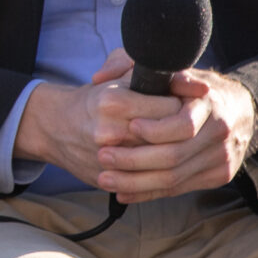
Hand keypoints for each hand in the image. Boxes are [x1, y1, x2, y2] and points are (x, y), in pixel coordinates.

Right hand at [15, 75, 187, 191]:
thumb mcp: (121, 76)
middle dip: (181, 133)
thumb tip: (201, 87)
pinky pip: (146, 183)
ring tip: (169, 142)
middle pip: (168, 137)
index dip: (183, 107)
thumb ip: (159, 74)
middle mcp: (110, 130)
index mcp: (114, 101)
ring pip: (160, 163)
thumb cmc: (95, 98)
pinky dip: (159, 175)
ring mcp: (107, 158)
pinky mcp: (107, 178)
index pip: (172, 108)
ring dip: (171, 154)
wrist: (55, 127)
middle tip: (180, 126)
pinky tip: (161, 164)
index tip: (181, 105)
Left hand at [94, 67, 257, 202]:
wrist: (241, 111)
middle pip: (174, 156)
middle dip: (134, 160)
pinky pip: (180, 189)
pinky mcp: (218, 175)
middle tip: (103, 157)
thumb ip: (134, 64)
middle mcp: (219, 131)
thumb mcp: (171, 67)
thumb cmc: (194, 89)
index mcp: (209, 103)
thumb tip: (100, 77)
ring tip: (105, 178)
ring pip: (174, 178)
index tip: (129, 127)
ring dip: (135, 182)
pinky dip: (149, 193)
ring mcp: (221, 156)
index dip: (154, 129)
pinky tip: (125, 192)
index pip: (182, 124)